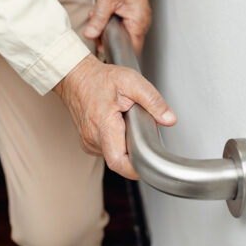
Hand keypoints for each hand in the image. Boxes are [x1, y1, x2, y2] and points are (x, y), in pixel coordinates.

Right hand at [53, 54, 176, 179]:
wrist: (76, 76)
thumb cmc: (100, 79)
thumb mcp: (132, 82)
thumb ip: (153, 101)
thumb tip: (169, 119)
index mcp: (103, 125)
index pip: (119, 162)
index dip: (136, 168)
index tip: (149, 162)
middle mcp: (93, 138)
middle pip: (120, 160)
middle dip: (135, 150)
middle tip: (138, 129)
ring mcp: (89, 142)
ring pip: (115, 155)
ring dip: (126, 144)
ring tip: (126, 122)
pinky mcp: (88, 143)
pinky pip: (108, 150)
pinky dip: (117, 141)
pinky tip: (117, 125)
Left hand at [84, 0, 150, 54]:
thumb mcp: (106, 0)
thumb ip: (98, 20)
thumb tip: (90, 34)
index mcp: (139, 23)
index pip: (131, 50)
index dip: (116, 52)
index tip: (103, 50)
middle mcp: (141, 22)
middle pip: (125, 42)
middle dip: (108, 38)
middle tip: (95, 33)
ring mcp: (138, 17)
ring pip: (122, 32)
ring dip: (108, 28)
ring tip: (98, 19)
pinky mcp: (134, 11)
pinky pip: (123, 23)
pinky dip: (112, 20)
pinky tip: (103, 13)